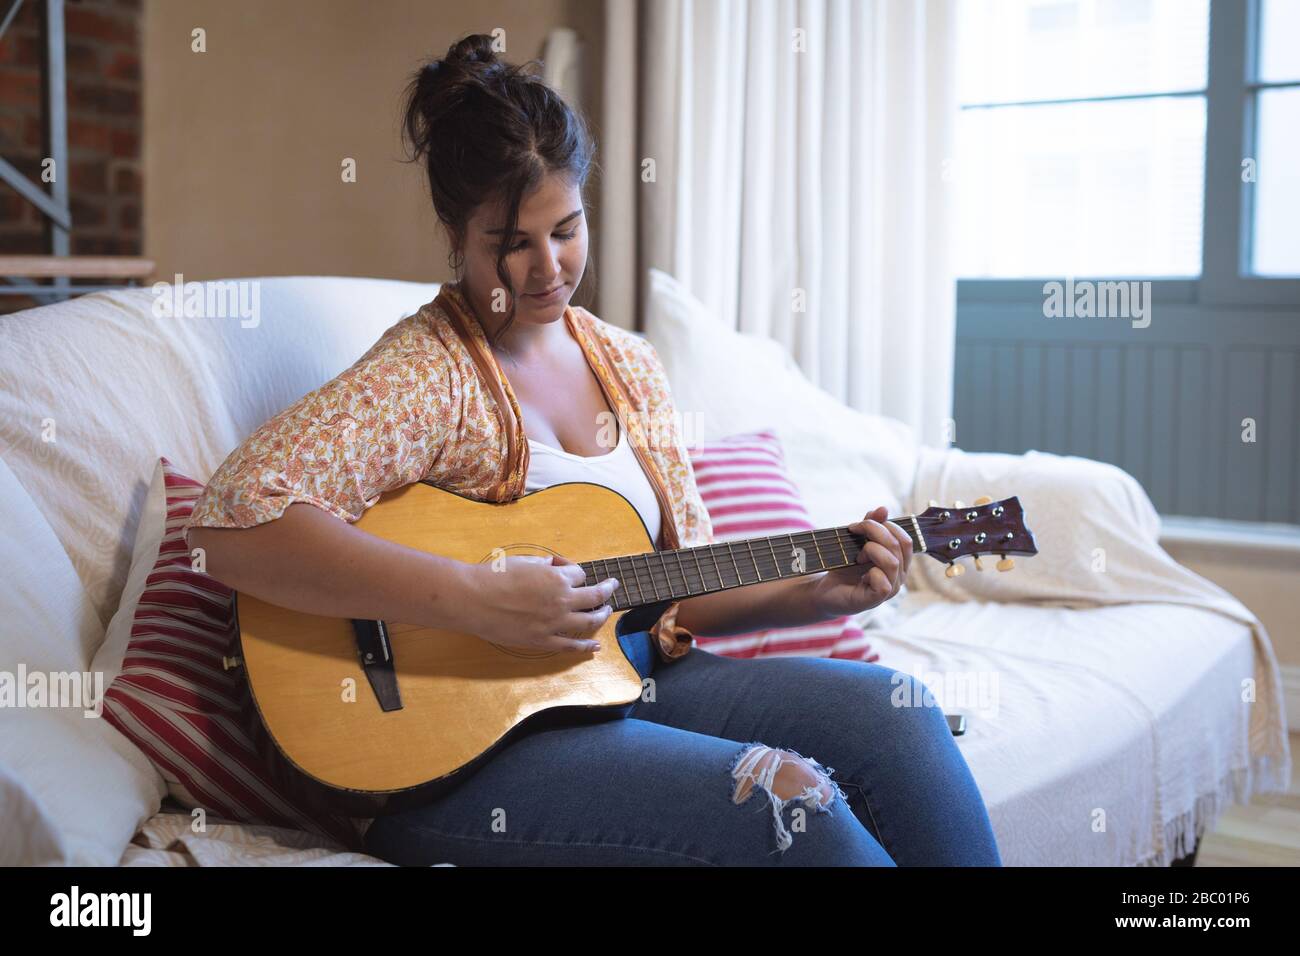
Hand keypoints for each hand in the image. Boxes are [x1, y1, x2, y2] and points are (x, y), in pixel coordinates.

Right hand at [454, 554, 620, 653]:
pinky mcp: (543, 641)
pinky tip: (595, 647)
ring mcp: (554, 623)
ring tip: (607, 611)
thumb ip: (544, 565)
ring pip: (589, 620)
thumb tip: (553, 566)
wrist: (473, 599)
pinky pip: (571, 645)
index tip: (568, 571)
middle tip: (612, 586)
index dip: (574, 571)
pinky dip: (586, 646)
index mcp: (557, 578)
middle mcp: (562, 600)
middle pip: (594, 595)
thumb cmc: (495, 576)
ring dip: (602, 615)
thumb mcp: (524, 561)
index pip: (579, 574)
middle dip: (606, 589)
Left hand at [808, 505, 911, 618]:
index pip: (906, 539)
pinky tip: (860, 574)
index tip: (859, 525)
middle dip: (875, 531)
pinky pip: (883, 583)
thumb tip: (884, 509)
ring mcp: (890, 589)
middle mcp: (899, 576)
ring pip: (892, 562)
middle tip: (853, 532)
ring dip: (871, 551)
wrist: (825, 590)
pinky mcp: (876, 600)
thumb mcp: (856, 542)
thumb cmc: (844, 567)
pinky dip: (870, 573)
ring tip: (857, 556)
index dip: (886, 525)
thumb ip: (871, 526)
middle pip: (899, 545)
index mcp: (899, 561)